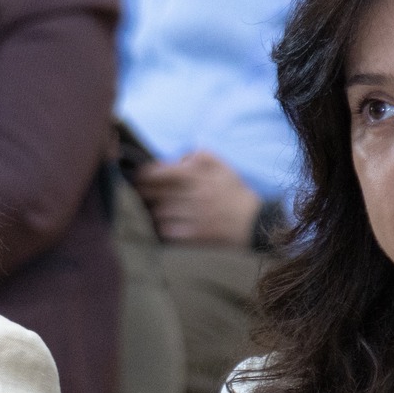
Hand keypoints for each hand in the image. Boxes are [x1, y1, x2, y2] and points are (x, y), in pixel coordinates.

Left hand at [135, 151, 263, 245]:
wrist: (253, 223)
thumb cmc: (235, 193)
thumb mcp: (223, 167)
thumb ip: (201, 156)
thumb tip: (180, 159)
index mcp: (198, 177)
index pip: (162, 173)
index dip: (145, 174)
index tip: (139, 176)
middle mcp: (193, 195)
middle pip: (155, 193)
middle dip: (144, 192)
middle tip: (140, 193)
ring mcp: (193, 216)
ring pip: (159, 213)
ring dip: (154, 211)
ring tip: (155, 210)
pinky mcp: (194, 235)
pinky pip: (167, 231)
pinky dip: (163, 227)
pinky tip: (167, 225)